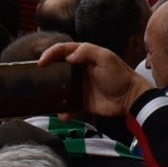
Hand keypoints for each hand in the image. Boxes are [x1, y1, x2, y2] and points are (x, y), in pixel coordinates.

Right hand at [38, 41, 152, 118]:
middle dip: (46, 72)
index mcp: (84, 57)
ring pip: (60, 88)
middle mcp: (79, 70)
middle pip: (58, 68)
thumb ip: (87, 52)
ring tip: (43, 97)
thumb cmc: (119, 75)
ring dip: (52, 93)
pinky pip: (68, 107)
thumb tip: (68, 57)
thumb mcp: (106, 58)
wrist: (130, 98)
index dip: (50, 53)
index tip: (41, 63)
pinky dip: (63, 111)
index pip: (63, 50)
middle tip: (36, 79)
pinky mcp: (82, 102)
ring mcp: (79, 87)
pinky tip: (62, 115)